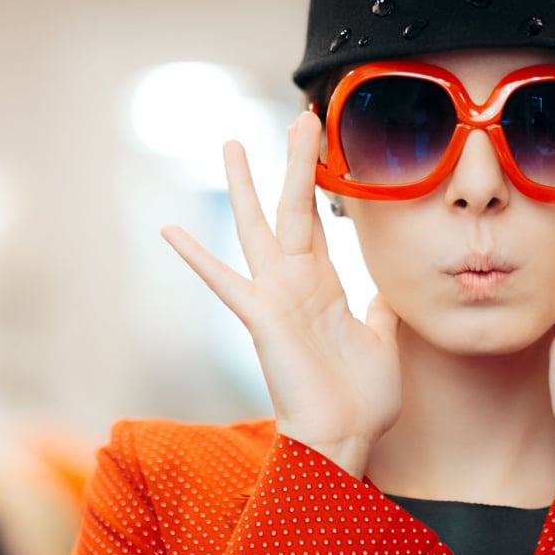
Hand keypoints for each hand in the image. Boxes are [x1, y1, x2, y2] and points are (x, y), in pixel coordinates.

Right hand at [161, 112, 401, 476]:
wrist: (345, 438)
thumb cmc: (362, 399)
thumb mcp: (383, 341)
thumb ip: (379, 310)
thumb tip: (384, 292)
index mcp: (324, 287)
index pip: (320, 223)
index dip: (321, 184)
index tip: (323, 144)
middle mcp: (295, 284)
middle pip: (293, 210)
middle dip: (296, 163)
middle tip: (300, 116)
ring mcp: (275, 298)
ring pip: (260, 229)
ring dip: (246, 186)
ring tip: (232, 142)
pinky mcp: (261, 318)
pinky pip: (224, 281)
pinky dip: (197, 256)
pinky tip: (170, 229)